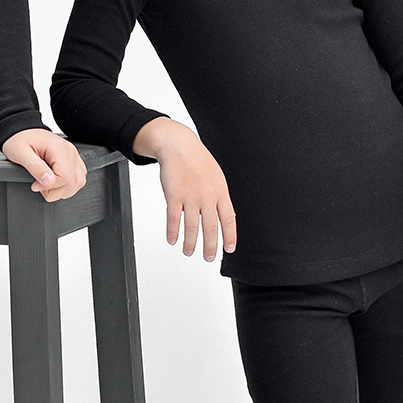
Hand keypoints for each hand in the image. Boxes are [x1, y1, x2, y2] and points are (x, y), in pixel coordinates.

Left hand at [2, 129, 87, 201]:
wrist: (21, 132)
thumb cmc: (19, 140)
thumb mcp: (20, 153)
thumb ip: (35, 167)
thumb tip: (48, 181)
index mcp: (58, 148)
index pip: (65, 177)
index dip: (50, 187)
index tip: (35, 185)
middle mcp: (69, 151)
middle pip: (73, 182)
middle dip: (55, 191)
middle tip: (39, 187)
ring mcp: (73, 155)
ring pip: (78, 182)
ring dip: (62, 190)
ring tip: (46, 185)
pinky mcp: (72, 160)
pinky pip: (78, 178)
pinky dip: (67, 185)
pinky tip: (54, 183)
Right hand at [134, 116, 235, 261]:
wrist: (178, 145)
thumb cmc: (197, 160)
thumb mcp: (216, 177)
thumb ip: (218, 197)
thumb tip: (222, 216)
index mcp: (220, 192)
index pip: (228, 219)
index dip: (229, 236)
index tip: (229, 249)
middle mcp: (207, 196)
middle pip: (210, 228)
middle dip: (210, 246)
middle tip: (208, 257)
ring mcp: (190, 196)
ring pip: (192, 227)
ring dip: (191, 243)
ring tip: (189, 251)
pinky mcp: (174, 195)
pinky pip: (174, 219)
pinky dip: (173, 232)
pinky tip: (173, 239)